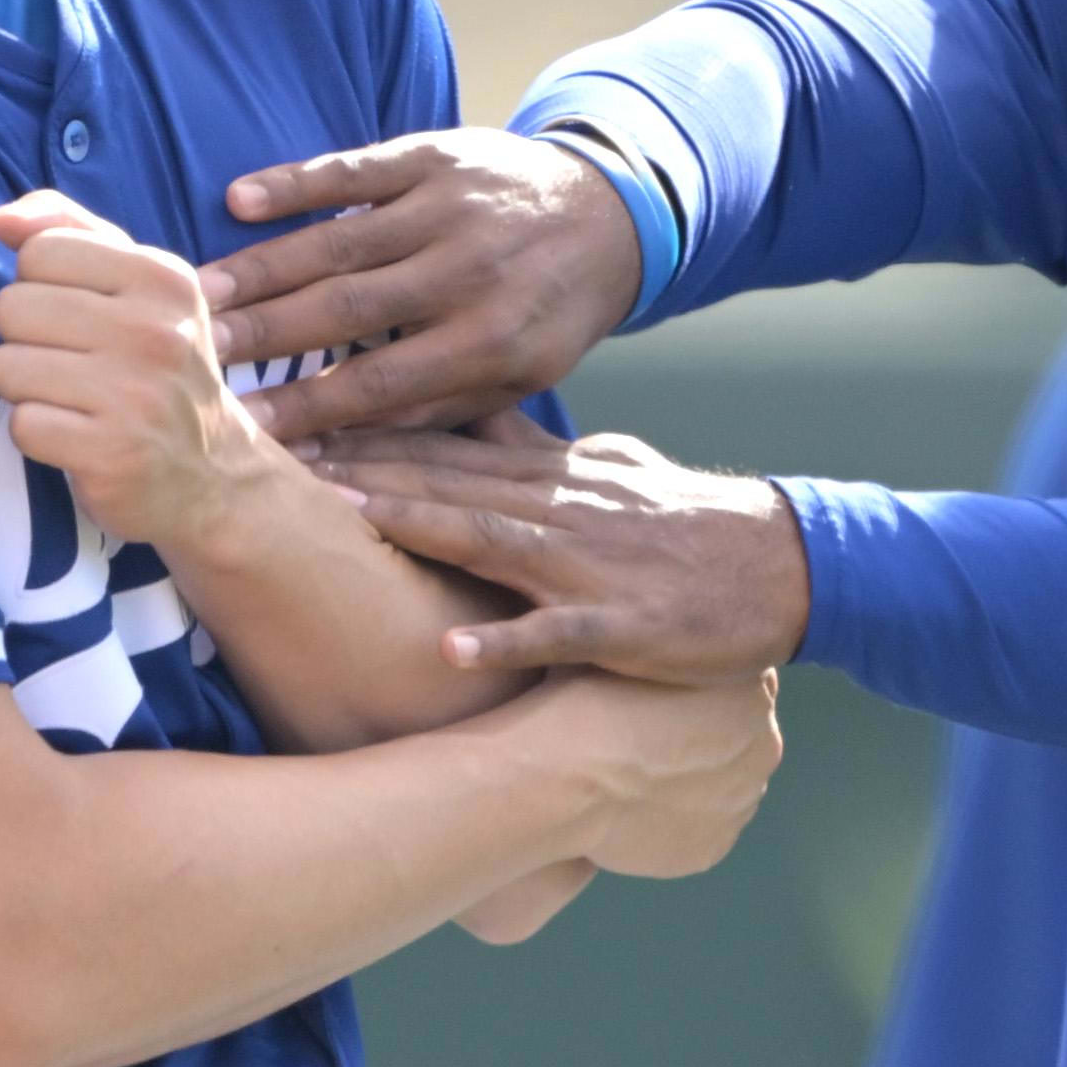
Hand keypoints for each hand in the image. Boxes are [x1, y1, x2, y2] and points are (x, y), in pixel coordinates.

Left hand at [0, 190, 270, 547]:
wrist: (213, 473)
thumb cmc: (157, 366)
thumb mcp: (136, 285)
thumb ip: (68, 231)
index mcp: (162, 277)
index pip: (40, 252)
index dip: (41, 286)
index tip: (76, 317)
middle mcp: (155, 331)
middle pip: (13, 307)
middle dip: (25, 339)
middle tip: (69, 363)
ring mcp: (136, 395)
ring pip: (7, 367)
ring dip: (25, 389)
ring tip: (70, 400)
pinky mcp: (113, 455)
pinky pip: (23, 426)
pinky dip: (37, 434)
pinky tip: (74, 436)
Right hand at [199, 129, 642, 439]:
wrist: (609, 215)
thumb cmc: (546, 313)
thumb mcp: (515, 378)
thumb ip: (434, 408)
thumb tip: (336, 443)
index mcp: (491, 340)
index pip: (381, 382)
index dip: (309, 406)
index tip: (244, 426)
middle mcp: (469, 272)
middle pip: (348, 308)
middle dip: (266, 334)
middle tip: (194, 353)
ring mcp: (449, 206)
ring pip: (341, 242)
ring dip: (263, 267)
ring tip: (197, 293)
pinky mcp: (435, 154)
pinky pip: (354, 169)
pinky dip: (296, 182)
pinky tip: (240, 200)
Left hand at [313, 409, 810, 683]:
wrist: (783, 564)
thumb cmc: (689, 524)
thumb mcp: (610, 469)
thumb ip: (539, 450)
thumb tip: (476, 416)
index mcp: (557, 474)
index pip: (450, 444)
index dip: (372, 432)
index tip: (300, 421)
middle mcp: (564, 509)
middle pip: (452, 480)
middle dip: (367, 467)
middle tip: (284, 452)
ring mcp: (592, 565)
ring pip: (493, 538)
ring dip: (418, 525)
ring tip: (346, 517)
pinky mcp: (624, 623)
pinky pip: (560, 633)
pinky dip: (507, 639)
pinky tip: (453, 649)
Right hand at [526, 666, 782, 879]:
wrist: (563, 777)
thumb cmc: (586, 700)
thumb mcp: (631, 649)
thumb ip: (667, 652)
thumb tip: (660, 640)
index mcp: (753, 688)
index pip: (738, 685)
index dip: (696, 689)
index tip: (657, 697)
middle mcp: (764, 745)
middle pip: (739, 738)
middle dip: (703, 738)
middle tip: (643, 738)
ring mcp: (742, 802)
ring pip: (722, 787)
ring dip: (691, 782)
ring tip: (632, 776)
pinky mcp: (715, 848)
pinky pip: (700, 831)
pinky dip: (674, 823)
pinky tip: (633, 811)